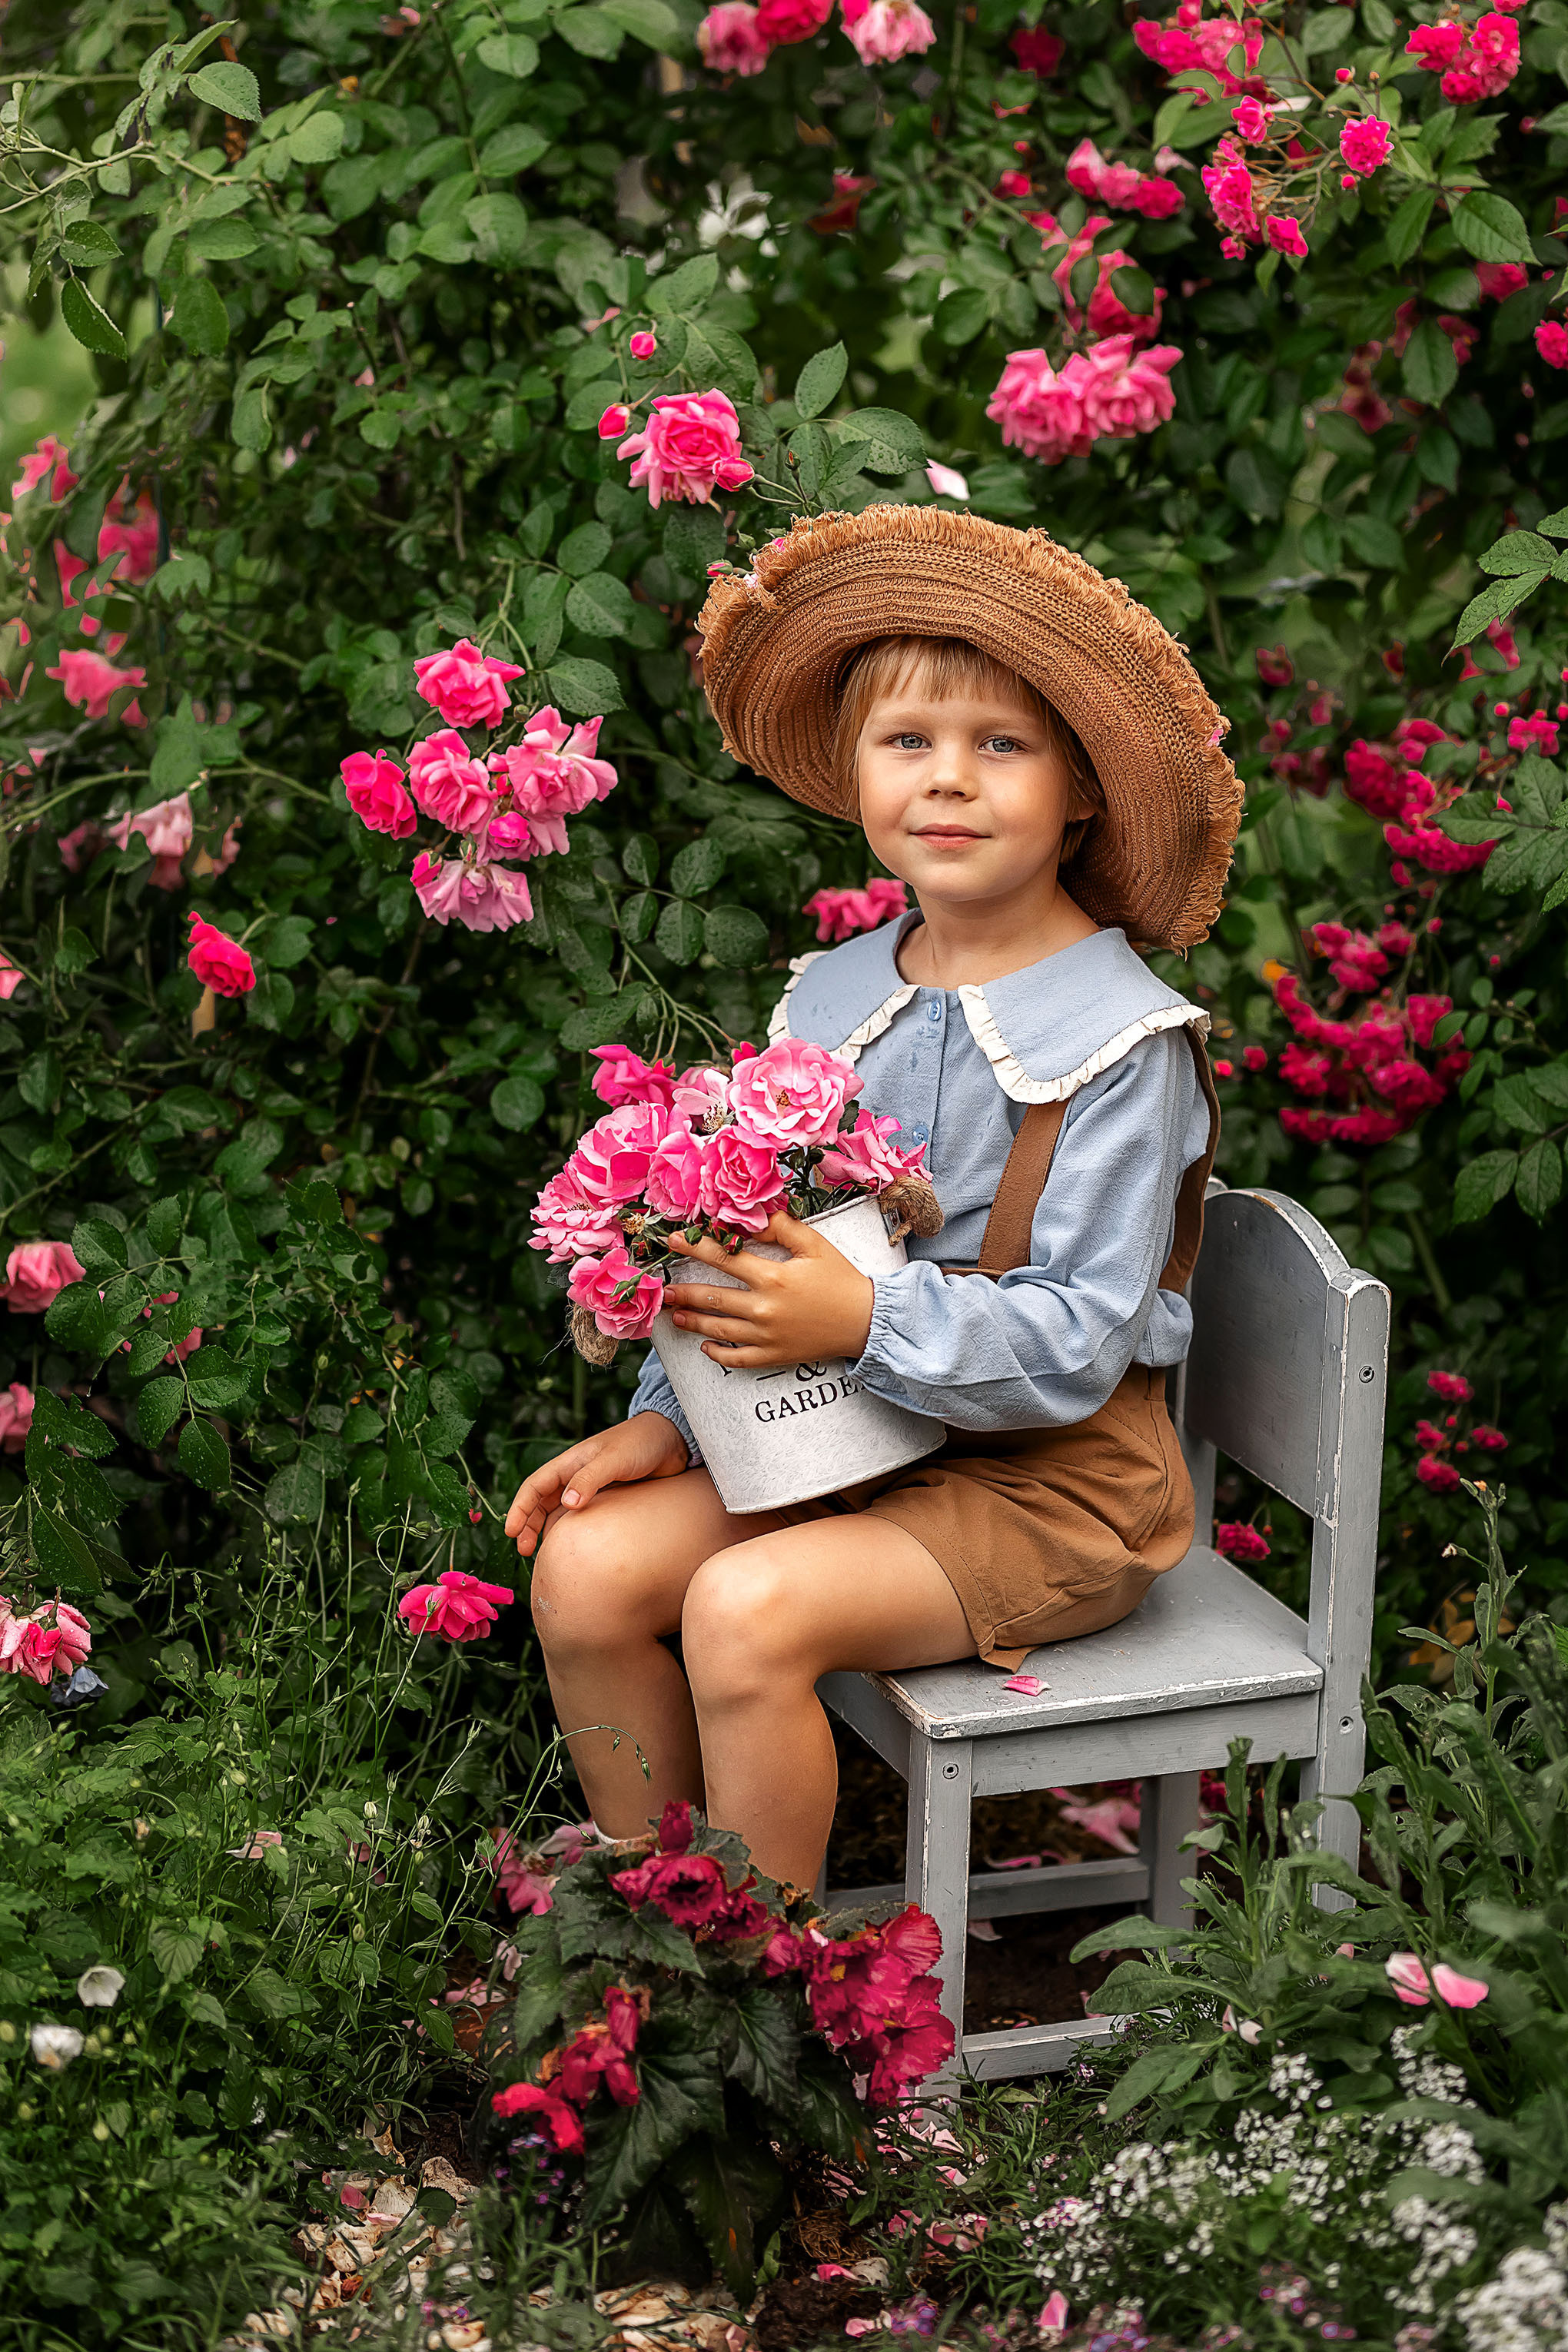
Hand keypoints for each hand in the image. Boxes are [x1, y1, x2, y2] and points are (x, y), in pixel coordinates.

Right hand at [503, 1412, 689, 1557]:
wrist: (674, 1440)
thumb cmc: (642, 1442)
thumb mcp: (614, 1459)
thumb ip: (590, 1479)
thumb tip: (568, 1504)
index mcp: (571, 1462)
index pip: (535, 1486)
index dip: (521, 1508)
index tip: (511, 1532)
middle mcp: (577, 1475)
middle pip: (542, 1502)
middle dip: (529, 1524)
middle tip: (524, 1549)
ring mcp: (592, 1487)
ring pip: (560, 1510)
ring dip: (548, 1528)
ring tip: (542, 1552)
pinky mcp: (610, 1497)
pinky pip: (583, 1516)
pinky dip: (573, 1530)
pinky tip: (574, 1546)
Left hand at [666, 1212, 874, 1370]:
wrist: (866, 1321)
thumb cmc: (841, 1280)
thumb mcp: (815, 1245)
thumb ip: (781, 1227)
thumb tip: (751, 1217)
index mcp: (773, 1277)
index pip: (724, 1259)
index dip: (695, 1248)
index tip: (674, 1241)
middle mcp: (764, 1308)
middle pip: (713, 1298)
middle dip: (685, 1292)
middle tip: (664, 1289)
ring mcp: (767, 1336)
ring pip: (719, 1330)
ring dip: (693, 1321)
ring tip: (675, 1314)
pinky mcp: (774, 1355)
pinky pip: (738, 1359)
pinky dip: (718, 1354)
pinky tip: (706, 1347)